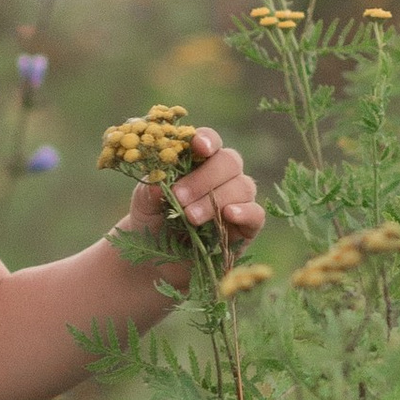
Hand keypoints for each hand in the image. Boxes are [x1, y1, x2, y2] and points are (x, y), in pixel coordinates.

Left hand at [128, 126, 264, 259]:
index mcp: (198, 163)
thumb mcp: (143, 206)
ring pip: (243, 186)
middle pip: (230, 161)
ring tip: (190, 217)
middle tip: (179, 196)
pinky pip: (256, 214)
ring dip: (216, 199)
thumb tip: (155, 183)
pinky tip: (228, 215)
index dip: (207, 140)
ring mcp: (237, 201)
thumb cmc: (151, 222)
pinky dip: (245, 212)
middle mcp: (222, 178)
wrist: (156, 260)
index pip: (210, 142)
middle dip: (205, 177)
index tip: (197, 146)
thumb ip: (148, 192)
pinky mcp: (246, 228)